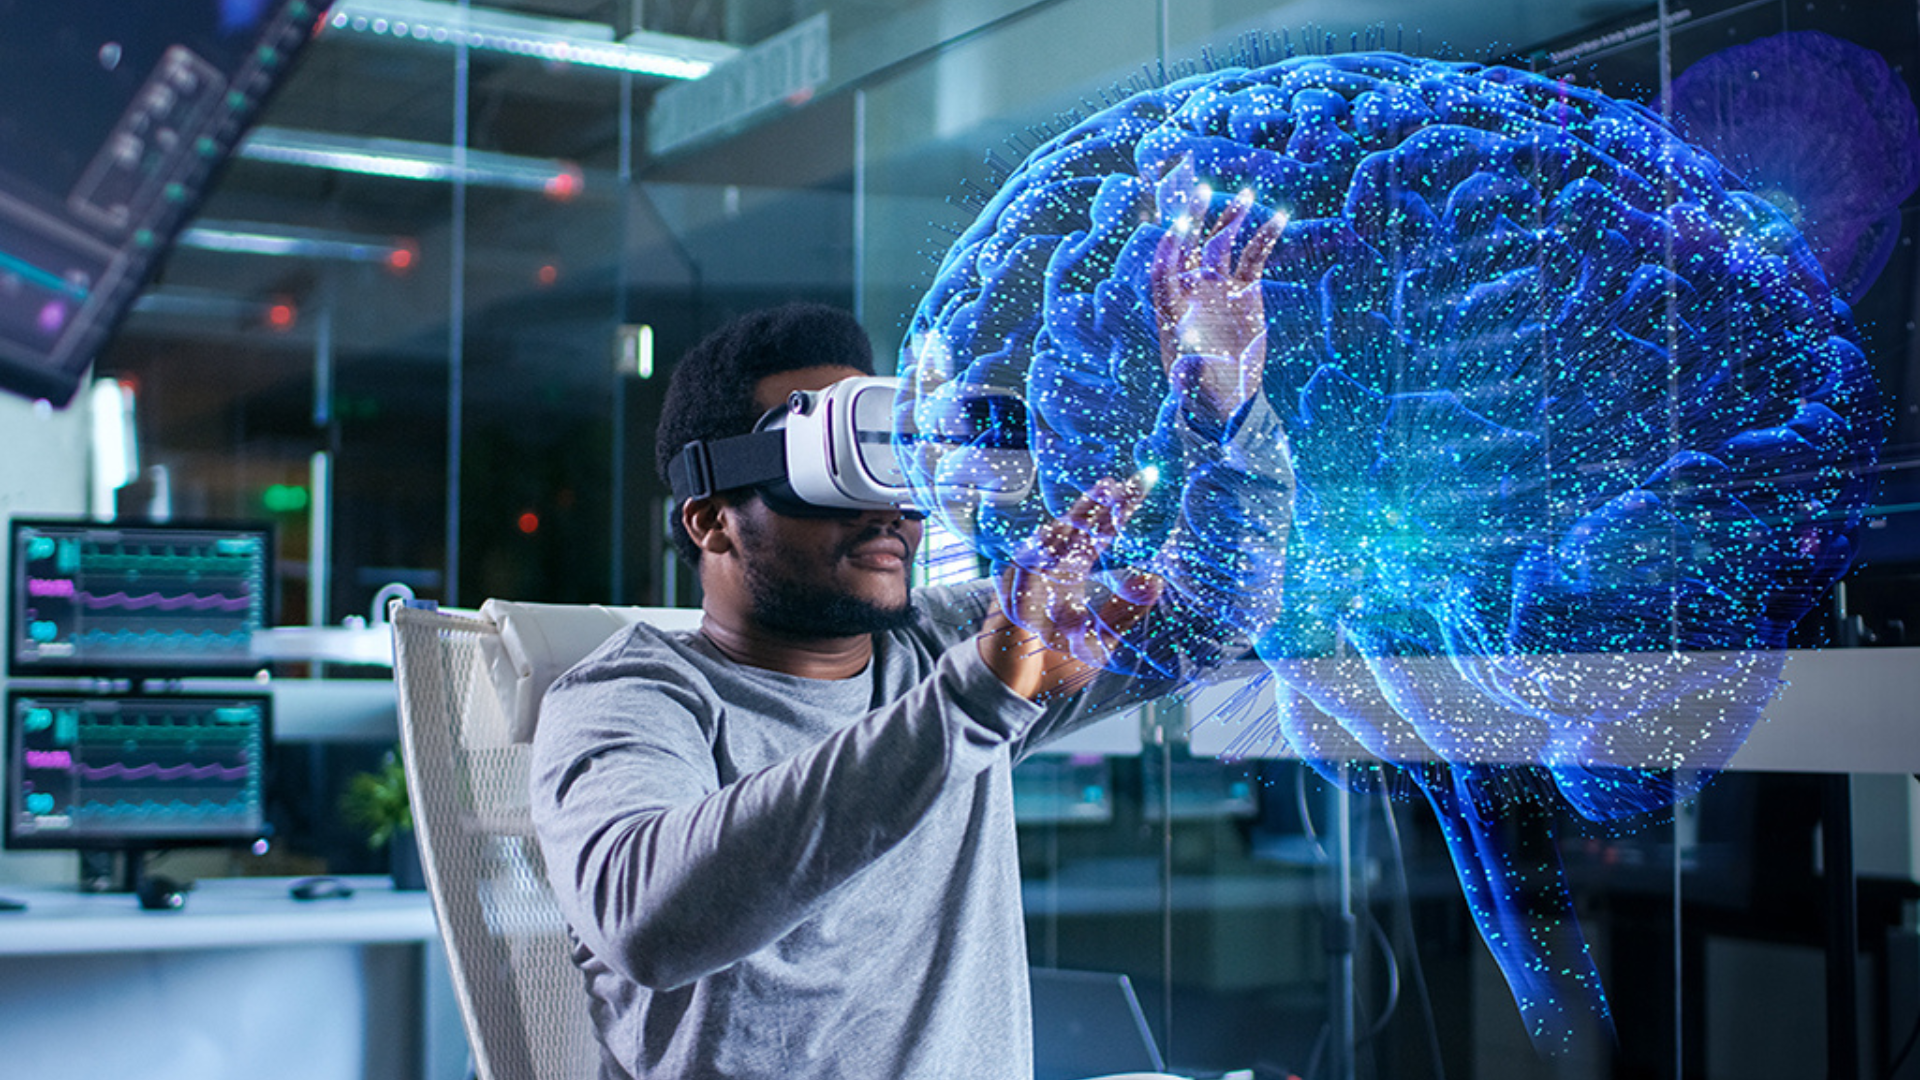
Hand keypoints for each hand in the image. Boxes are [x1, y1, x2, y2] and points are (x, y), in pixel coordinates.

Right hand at [979, 475, 1164, 701]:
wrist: (1010, 692)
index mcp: (1068, 575)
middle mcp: (1047, 572)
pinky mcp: (1011, 604)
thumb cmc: (1051, 665)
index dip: (1115, 513)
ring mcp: (1026, 585)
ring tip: (1098, 500)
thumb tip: (1155, 580)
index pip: (1095, 536)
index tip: (1139, 488)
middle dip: (1097, 506)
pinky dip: (1043, 558)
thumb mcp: (1099, 641)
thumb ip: (1124, 612)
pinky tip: (1061, 538)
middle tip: (1123, 483)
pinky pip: (1027, 575)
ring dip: (1073, 522)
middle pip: (1074, 531)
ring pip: (1049, 545)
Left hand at [1151, 156, 1284, 423]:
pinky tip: (1278, 218)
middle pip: (1189, 247)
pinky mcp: (1246, 292)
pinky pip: (1254, 258)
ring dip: (1230, 219)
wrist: (1227, 397)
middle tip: (1202, 191)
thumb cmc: (1200, 392)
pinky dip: (1264, 238)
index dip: (1169, 249)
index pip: (1164, 270)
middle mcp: (1192, 291)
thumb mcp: (1191, 385)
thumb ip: (1189, 370)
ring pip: (1222, 245)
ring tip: (1246, 195)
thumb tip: (1188, 362)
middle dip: (1194, 219)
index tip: (1178, 227)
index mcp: (1172, 309)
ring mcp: (1219, 288)